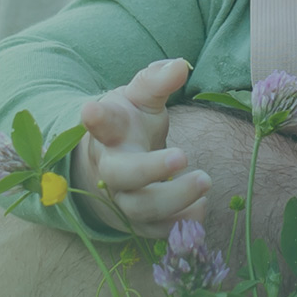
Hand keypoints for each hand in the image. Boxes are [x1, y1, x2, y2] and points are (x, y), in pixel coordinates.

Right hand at [74, 57, 210, 235]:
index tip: (91, 110)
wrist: (113, 163)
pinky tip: (201, 208)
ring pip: (140, 209)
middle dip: (150, 169)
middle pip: (121, 175)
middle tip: (183, 154)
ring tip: (205, 181)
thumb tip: (180, 65)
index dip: (95, 118)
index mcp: (109, 132)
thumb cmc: (129, 124)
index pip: (100, 124)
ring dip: (174, 200)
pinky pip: (155, 231)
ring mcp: (122, 197)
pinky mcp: (137, 221)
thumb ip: (157, 81)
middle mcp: (111, 167)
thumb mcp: (140, 97)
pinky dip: (179, 225)